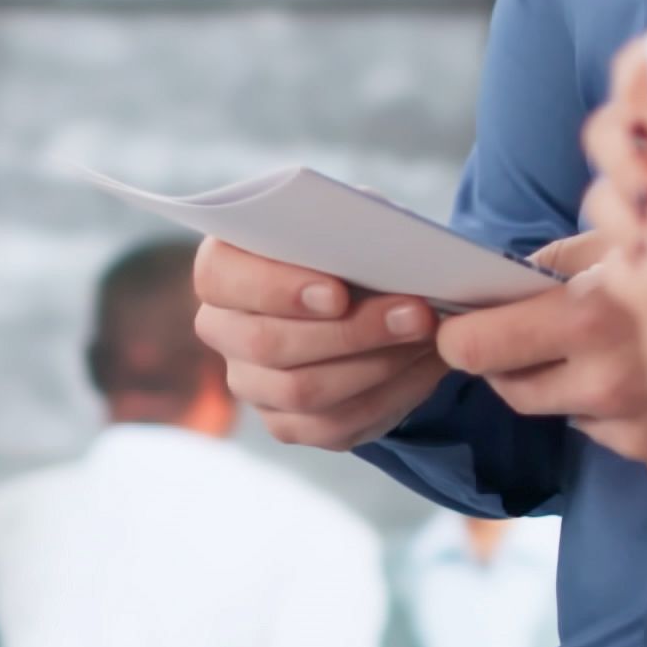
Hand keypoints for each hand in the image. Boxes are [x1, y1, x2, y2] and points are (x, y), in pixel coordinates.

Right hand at [190, 239, 472, 450]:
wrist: (367, 298)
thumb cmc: (349, 250)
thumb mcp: (349, 222)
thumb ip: (349, 224)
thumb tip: (383, 243)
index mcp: (222, 268)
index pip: (220, 277)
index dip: (275, 288)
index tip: (338, 293)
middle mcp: (223, 329)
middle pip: (266, 344)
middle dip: (350, 332)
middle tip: (415, 314)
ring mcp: (250, 382)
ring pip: (301, 391)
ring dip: (376, 364)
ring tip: (426, 336)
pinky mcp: (286, 423)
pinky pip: (333, 425)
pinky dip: (389, 396)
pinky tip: (422, 366)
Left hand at [435, 239, 646, 475]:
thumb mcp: (614, 239)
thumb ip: (548, 266)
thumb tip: (497, 288)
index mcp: (588, 317)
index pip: (475, 349)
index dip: (463, 335)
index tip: (465, 326)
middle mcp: (609, 382)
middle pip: (514, 391)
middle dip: (515, 363)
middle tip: (540, 332)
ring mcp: (641, 427)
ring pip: (568, 415)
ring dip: (576, 388)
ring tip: (616, 347)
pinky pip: (618, 437)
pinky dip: (624, 413)